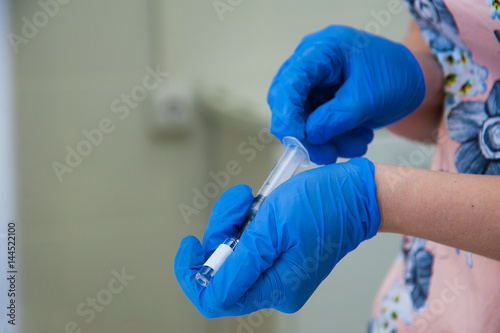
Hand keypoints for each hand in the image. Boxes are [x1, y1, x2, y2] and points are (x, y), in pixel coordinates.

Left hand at [174, 157, 379, 316]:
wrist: (355, 194)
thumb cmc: (322, 205)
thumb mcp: (272, 228)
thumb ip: (239, 264)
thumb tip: (209, 289)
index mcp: (277, 288)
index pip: (215, 299)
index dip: (193, 274)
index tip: (190, 243)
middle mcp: (276, 287)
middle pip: (221, 270)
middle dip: (220, 234)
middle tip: (238, 206)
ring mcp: (277, 271)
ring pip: (232, 253)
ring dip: (233, 223)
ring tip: (250, 200)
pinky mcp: (279, 256)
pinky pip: (247, 244)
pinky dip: (244, 222)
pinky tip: (256, 205)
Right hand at [268, 25, 424, 163]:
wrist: (415, 80)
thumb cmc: (397, 75)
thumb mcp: (369, 98)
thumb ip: (336, 117)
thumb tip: (309, 136)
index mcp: (322, 50)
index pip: (290, 81)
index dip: (286, 111)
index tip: (296, 139)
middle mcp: (312, 65)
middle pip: (288, 102)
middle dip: (305, 133)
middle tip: (324, 154)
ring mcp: (314, 84)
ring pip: (301, 120)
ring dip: (324, 141)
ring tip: (355, 145)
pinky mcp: (320, 101)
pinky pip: (315, 126)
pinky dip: (333, 139)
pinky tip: (356, 139)